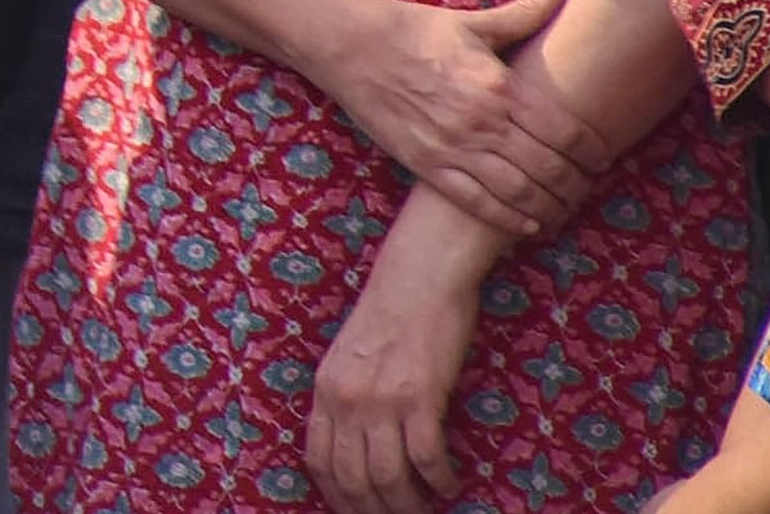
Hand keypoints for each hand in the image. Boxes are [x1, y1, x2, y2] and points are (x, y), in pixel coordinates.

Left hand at [305, 231, 484, 513]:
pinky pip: (426, 458)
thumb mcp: (349, 357)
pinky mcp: (419, 398)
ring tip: (427, 509)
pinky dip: (440, 480)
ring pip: (389, 478)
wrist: (417, 278)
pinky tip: (450, 484)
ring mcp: (381, 400)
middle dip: (375, 509)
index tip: (356, 510)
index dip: (337, 496)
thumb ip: (346, 397)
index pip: (319, 461)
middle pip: (353, 479)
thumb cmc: (390, 313)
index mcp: (325, 390)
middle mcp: (346, 400)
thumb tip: (358, 442)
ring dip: (409, 504)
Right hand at [312, 0, 606, 235]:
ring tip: (564, 209)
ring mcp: (454, 148)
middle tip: (587, 188)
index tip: (603, 160)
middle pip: (549, 168)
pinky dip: (510, 220)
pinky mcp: (427, 165)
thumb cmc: (416, 30)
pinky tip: (529, 224)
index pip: (565, 131)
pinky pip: (477, 203)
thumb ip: (526, 10)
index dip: (592, 152)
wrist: (352, 46)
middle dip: (577, 185)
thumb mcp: (474, 21)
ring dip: (550, 207)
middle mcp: (482, 122)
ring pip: (519, 192)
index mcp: (500, 86)